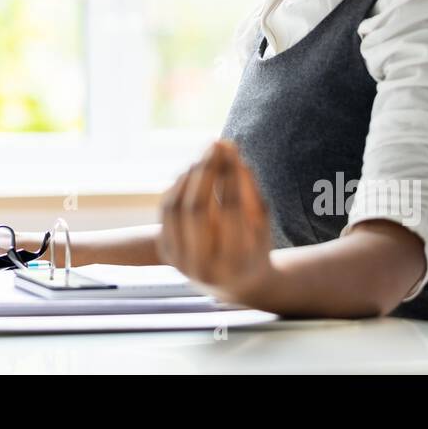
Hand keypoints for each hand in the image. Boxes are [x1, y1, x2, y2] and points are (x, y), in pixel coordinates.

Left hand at [158, 139, 274, 305]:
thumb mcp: (262, 223)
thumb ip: (250, 189)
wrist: (235, 284)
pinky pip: (166, 213)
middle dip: (206, 171)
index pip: (230, 211)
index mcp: (234, 265)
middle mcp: (203, 268)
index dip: (231, 177)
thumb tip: (232, 151)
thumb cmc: (255, 247)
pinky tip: (192, 172)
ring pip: (175, 209)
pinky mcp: (166, 254)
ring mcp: (180, 263)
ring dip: (189, 176)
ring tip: (206, 156)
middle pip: (196, 209)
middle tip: (216, 144)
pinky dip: (177, 187)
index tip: (234, 150)